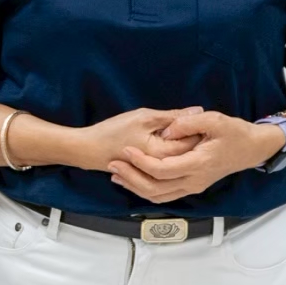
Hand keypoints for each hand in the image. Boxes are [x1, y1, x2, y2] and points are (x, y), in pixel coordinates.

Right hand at [71, 107, 206, 172]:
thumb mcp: (143, 117)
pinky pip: (168, 164)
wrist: (87, 150)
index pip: (193, 142)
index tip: (197, 116)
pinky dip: (172, 152)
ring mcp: (156, 173)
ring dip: (183, 145)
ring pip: (179, 159)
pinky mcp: (149, 173)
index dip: (198, 127)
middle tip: (191, 121)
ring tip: (179, 131)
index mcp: (163, 154)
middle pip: (189, 152)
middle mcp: (163, 168)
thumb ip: (173, 116)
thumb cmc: (111, 133)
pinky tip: (167, 141)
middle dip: (193, 136)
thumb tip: (198, 111)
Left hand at [107, 110, 285, 203]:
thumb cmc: (235, 133)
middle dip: (130, 177)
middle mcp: (194, 180)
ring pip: (158, 195)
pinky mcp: (191, 186)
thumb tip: (168, 127)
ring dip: (135, 186)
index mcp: (198, 164)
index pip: (162, 170)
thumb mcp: (215, 120)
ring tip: (116, 173)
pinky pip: (164, 195)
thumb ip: (189, 123)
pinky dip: (146, 190)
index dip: (140, 162)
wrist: (253, 149)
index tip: (125, 150)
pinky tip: (133, 180)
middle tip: (112, 164)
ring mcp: (193, 186)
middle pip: (155, 188)